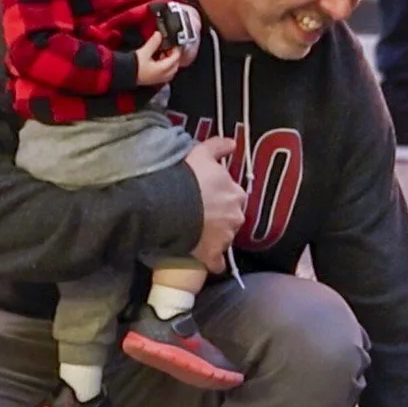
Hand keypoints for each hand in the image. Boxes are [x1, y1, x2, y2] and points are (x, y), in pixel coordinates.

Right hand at [135, 31, 184, 86]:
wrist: (124, 75)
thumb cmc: (133, 66)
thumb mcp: (144, 52)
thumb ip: (153, 43)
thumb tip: (159, 34)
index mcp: (163, 69)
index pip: (176, 58)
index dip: (176, 49)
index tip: (173, 43)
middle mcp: (163, 76)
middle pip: (176, 65)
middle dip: (174, 56)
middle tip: (170, 48)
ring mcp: (159, 79)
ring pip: (171, 70)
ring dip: (170, 62)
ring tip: (164, 53)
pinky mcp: (154, 80)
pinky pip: (165, 74)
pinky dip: (165, 66)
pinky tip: (158, 61)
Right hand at [184, 137, 244, 270]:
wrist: (171, 204)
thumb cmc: (187, 177)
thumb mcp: (201, 154)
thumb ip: (218, 147)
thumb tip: (233, 143)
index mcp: (236, 194)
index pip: (235, 198)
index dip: (222, 198)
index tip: (209, 198)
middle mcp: (236, 217)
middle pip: (231, 220)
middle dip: (220, 220)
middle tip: (200, 217)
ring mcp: (225, 239)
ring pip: (224, 240)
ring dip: (214, 239)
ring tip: (196, 236)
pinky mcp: (212, 256)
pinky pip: (216, 263)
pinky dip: (212, 263)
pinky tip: (202, 260)